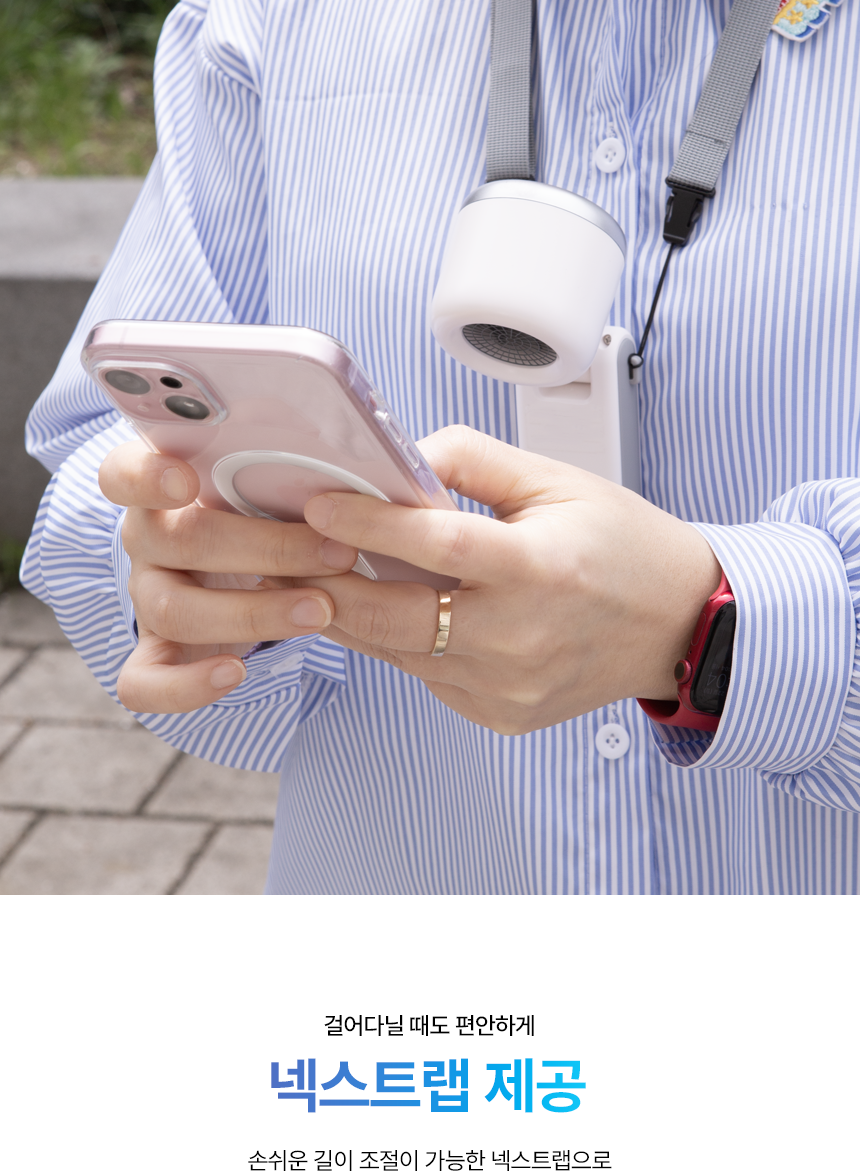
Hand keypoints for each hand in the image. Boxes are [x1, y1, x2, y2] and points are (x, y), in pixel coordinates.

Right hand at [99, 440, 357, 712]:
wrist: (245, 570)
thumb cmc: (268, 516)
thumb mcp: (275, 489)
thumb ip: (291, 481)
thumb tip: (355, 482)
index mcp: (162, 487)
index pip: (124, 473)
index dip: (147, 477)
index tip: (187, 481)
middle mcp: (145, 541)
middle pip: (178, 540)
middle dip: (267, 549)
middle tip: (338, 554)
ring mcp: (146, 599)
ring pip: (172, 611)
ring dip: (252, 613)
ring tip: (320, 611)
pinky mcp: (153, 654)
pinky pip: (143, 683)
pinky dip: (186, 685)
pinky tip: (236, 675)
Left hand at [303, 426, 721, 734]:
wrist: (677, 625)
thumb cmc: (621, 546)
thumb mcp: (556, 481)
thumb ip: (473, 460)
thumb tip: (399, 458)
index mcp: (541, 568)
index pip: (438, 545)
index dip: (370, 524)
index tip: (317, 504)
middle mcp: (521, 637)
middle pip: (397, 616)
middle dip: (329, 585)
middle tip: (283, 555)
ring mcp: (509, 686)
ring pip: (399, 652)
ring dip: (351, 614)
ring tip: (315, 578)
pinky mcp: (500, 714)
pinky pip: (425, 677)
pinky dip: (398, 644)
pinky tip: (384, 611)